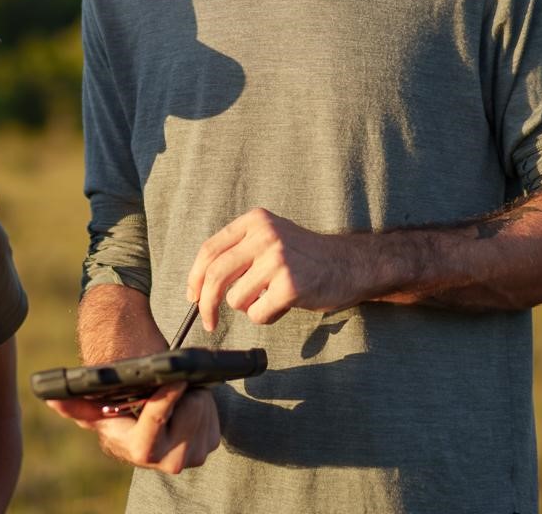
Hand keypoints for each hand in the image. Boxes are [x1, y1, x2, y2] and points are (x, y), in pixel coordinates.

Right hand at [46, 383, 219, 473]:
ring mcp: (190, 458)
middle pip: (190, 411)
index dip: (164, 400)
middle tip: (169, 385)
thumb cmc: (117, 416)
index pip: (155, 423)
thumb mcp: (98, 410)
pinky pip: (214, 416)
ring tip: (173, 400)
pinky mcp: (206, 449)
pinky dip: (202, 406)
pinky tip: (184, 409)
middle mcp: (168, 462)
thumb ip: (76, 406)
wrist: (141, 433)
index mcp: (140, 450)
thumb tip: (49, 398)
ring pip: (204, 410)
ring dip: (192, 398)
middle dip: (182, 394)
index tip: (174, 379)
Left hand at [186, 208, 365, 329]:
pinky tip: (285, 304)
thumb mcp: (270, 237)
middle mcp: (264, 235)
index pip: (210, 250)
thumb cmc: (304, 257)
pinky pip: (258, 314)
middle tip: (208, 321)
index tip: (192, 295)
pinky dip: (266, 317)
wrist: (349, 264)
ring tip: (272, 297)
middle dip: (206, 303)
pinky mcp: (290, 285)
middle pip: (216, 275)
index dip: (195, 277)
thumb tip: (200, 285)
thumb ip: (239, 251)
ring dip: (250, 307)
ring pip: (237, 299)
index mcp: (255, 221)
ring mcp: (278, 259)